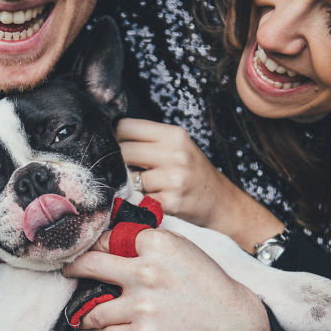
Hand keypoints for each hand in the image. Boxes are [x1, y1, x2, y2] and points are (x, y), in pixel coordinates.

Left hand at [62, 229, 271, 330]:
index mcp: (156, 244)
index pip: (107, 241)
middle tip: (68, 272)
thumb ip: (146, 242)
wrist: (230, 323)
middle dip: (73, 269)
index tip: (87, 254)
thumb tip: (108, 240)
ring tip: (91, 313)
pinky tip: (119, 328)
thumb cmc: (204, 283)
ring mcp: (143, 307)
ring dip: (91, 313)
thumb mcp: (180, 249)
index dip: (96, 247)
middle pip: (89, 266)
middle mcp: (146, 272)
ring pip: (95, 310)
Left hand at [117, 118, 283, 251]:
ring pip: (128, 177)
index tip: (119, 148)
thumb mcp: (178, 147)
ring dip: (128, 184)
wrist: (221, 203)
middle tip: (128, 170)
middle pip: (122, 150)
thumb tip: (109, 138)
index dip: (116, 138)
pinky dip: (136, 201)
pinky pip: (137, 199)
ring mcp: (173, 179)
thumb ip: (149, 140)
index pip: (125, 126)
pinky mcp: (170, 202)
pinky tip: (147, 200)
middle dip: (118, 162)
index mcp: (174, 135)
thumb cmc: (193, 174)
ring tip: (142, 187)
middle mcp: (175, 154)